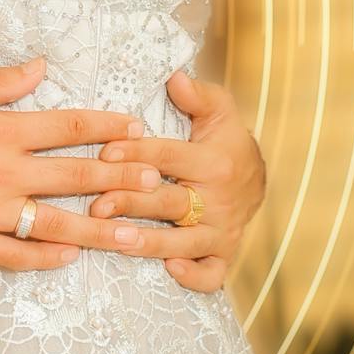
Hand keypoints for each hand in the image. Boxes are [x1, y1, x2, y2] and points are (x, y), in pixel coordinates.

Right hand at [0, 60, 197, 270]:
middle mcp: (9, 173)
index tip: (137, 130)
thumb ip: (3, 81)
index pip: (70, 128)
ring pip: (58, 223)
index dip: (108, 127)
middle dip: (122, 178)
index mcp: (6, 131)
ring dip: (101, 229)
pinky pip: (18, 254)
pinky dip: (47, 259)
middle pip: (77, 176)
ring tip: (137, 235)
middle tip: (158, 183)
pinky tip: (73, 260)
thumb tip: (42, 66)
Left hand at [85, 69, 266, 292]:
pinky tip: (169, 270)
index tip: (104, 152)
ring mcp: (222, 231)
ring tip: (120, 241)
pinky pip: (213, 274)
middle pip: (170, 202)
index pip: (168, 156)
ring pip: (186, 242)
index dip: (136, 153)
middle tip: (96, 205)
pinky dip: (194, 276)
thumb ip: (197, 95)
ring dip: (152, 243)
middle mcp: (219, 199)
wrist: (256, 180)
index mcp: (214, 162)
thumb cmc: (224, 141)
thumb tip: (175, 77)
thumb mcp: (218, 111)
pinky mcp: (224, 254)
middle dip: (132, 203)